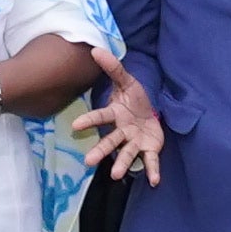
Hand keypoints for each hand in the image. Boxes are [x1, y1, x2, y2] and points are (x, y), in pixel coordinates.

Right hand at [85, 67, 166, 182]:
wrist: (150, 114)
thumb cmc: (134, 99)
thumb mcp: (127, 81)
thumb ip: (113, 68)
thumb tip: (96, 49)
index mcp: (115, 114)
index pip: (101, 117)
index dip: (89, 121)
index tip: (75, 126)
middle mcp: (122, 131)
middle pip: (110, 141)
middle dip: (100, 151)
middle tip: (88, 162)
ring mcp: (135, 142)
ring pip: (127, 153)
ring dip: (122, 163)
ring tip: (116, 174)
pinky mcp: (149, 149)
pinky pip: (150, 161)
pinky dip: (152, 171)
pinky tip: (154, 181)